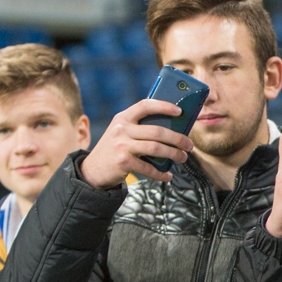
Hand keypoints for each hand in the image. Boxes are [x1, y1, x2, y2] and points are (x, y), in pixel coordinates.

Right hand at [79, 98, 193, 186]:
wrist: (92, 170)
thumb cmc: (114, 150)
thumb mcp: (121, 133)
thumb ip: (139, 128)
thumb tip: (172, 130)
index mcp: (123, 118)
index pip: (145, 105)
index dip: (164, 106)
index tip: (180, 111)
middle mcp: (121, 129)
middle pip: (157, 131)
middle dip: (177, 138)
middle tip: (189, 145)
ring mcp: (121, 145)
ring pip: (156, 148)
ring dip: (174, 154)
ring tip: (182, 158)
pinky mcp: (122, 161)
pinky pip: (148, 168)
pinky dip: (160, 174)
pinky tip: (167, 176)